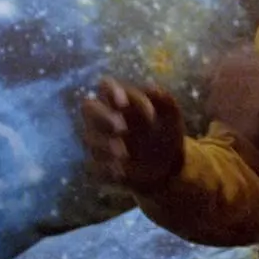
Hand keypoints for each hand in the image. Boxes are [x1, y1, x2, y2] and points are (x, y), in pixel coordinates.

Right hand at [80, 77, 185, 192]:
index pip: (105, 86)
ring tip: (125, 154)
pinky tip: (122, 171)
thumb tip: (148, 86)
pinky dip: (106, 168)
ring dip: (105, 145)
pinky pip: (93, 165)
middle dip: (103, 116)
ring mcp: (99, 141)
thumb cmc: (167, 131)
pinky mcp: (99, 164)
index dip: (110, 91)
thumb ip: (162, 98)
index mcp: (121, 100)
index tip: (124, 103)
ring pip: (88, 137)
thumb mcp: (171, 114)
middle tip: (123, 128)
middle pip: (88, 107)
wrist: (169, 165)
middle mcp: (104, 118)